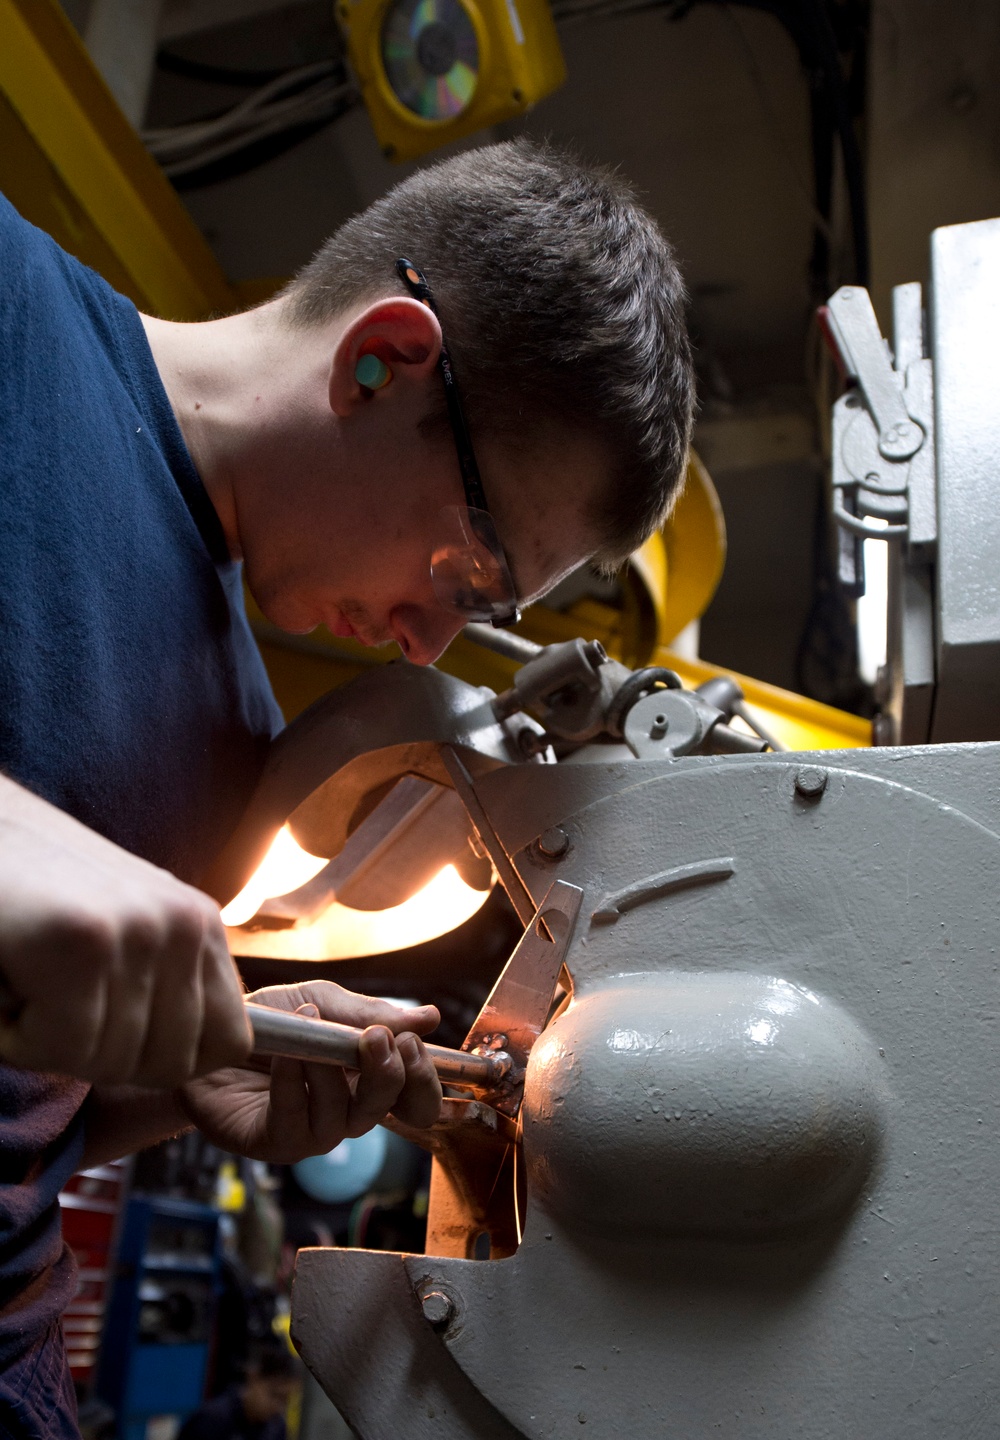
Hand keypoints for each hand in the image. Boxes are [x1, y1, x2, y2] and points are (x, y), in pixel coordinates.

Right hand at [0, 775, 249, 1085]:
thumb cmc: (32, 892)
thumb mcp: (121, 933)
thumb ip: (163, 987)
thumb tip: (187, 1061)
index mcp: (201, 925)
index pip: (230, 1042)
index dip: (166, 1062)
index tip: (111, 1036)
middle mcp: (184, 925)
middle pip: (168, 1066)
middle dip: (99, 1056)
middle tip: (54, 1002)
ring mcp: (139, 930)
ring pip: (108, 1062)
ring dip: (49, 1042)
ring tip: (29, 980)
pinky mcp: (83, 941)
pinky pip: (59, 1047)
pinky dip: (14, 1037)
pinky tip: (7, 983)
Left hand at [178, 981, 442, 1163]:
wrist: (204, 1035)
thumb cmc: (269, 1024)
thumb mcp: (321, 1002)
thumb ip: (368, 1013)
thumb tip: (430, 1016)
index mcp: (366, 1080)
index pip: (415, 1097)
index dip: (424, 1079)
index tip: (412, 1042)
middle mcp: (346, 1111)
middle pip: (390, 1111)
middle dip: (390, 1076)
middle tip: (376, 1040)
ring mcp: (311, 1132)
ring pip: (344, 1117)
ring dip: (330, 1068)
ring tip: (310, 1023)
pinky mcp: (274, 1142)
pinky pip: (296, 1117)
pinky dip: (293, 1079)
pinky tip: (286, 1051)